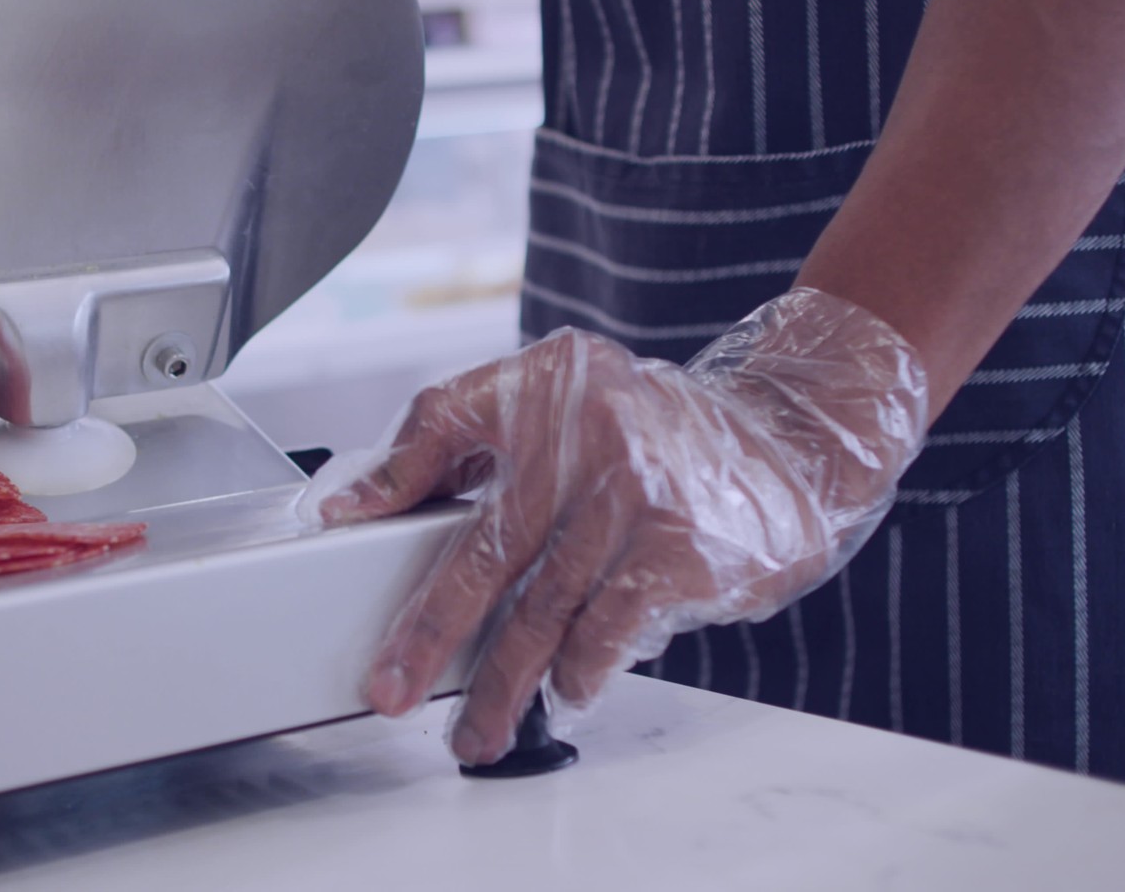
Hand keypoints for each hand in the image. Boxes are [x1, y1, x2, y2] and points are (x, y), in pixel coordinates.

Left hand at [304, 288, 927, 764]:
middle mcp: (591, 438)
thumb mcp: (550, 395)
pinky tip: (561, 695)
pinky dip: (581, 670)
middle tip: (391, 688)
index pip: (447, 421)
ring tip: (473, 733)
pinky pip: (611, 631)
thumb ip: (450, 437)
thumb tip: (352, 504)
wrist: (787, 440)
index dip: (393, 476)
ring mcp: (640, 498)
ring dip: (504, 684)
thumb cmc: (645, 427)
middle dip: (432, 632)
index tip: (337, 528)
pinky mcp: (684, 551)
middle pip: (487, 549)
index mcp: (547, 390)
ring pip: (546, 611)